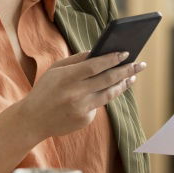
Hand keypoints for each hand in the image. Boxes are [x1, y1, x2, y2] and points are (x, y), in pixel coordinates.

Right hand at [18, 51, 145, 142]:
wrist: (32, 120)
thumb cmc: (45, 89)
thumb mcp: (56, 70)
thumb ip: (77, 60)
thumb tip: (99, 52)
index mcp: (67, 77)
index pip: (96, 65)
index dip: (113, 59)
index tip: (127, 53)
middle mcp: (76, 93)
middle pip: (108, 79)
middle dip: (127, 70)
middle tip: (141, 64)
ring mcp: (82, 108)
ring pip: (110, 94)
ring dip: (124, 84)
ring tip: (132, 77)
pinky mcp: (85, 120)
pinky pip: (99, 105)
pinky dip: (102, 97)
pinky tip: (104, 92)